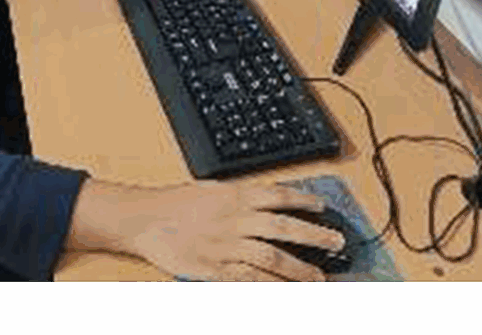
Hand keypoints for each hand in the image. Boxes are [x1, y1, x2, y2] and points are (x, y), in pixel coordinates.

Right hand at [128, 180, 342, 281]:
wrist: (145, 218)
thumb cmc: (176, 202)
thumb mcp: (211, 188)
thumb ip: (239, 195)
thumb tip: (268, 199)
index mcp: (234, 195)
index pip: (277, 195)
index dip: (304, 199)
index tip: (322, 206)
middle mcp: (234, 219)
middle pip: (282, 227)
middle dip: (313, 235)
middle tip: (336, 242)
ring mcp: (226, 246)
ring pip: (271, 257)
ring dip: (298, 268)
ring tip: (319, 278)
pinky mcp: (215, 269)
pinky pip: (249, 280)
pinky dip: (269, 287)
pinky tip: (285, 293)